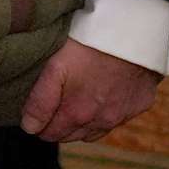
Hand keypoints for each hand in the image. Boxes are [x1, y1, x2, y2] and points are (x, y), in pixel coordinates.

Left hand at [20, 38, 159, 142]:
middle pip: (71, 135)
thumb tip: (29, 127)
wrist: (131, 32)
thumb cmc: (88, 45)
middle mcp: (101, 120)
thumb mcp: (55, 67)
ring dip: (81, 122)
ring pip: (95, 130)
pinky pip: (119, 116)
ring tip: (73, 102)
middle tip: (50, 105)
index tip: (33, 112)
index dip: (38, 124)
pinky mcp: (139, 103)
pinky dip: (107, 111)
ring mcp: (122, 113)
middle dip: (58, 125)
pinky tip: (102, 95)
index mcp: (77, 114)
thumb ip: (41, 101)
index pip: (50, 134)